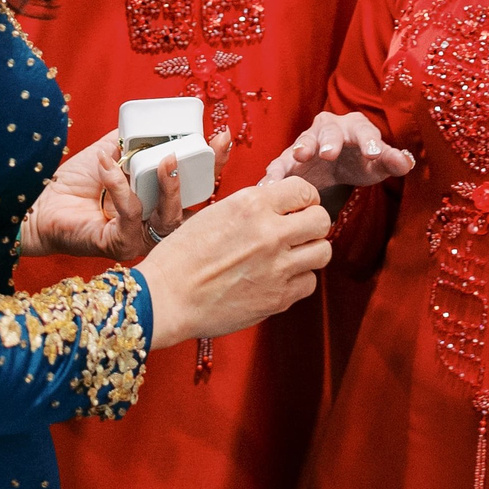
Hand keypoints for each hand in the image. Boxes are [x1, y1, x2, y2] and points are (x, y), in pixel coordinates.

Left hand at [22, 130, 230, 261]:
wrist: (40, 206)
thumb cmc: (74, 185)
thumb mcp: (110, 153)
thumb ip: (133, 140)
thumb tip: (155, 122)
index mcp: (160, 201)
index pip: (196, 184)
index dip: (214, 162)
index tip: (221, 136)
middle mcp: (156, 223)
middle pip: (196, 205)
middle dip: (208, 175)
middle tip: (208, 147)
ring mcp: (142, 238)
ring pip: (172, 216)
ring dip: (171, 185)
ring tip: (165, 159)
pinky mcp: (121, 246)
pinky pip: (132, 215)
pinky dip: (121, 186)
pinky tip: (107, 166)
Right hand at [139, 177, 332, 348]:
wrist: (166, 298)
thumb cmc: (181, 256)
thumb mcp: (214, 213)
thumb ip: (252, 208)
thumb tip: (279, 206)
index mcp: (252, 204)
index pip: (304, 190)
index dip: (303, 199)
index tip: (297, 207)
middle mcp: (270, 232)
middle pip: (322, 220)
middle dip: (313, 223)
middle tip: (299, 231)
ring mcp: (278, 267)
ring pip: (323, 252)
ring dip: (310, 252)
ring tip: (291, 255)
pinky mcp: (278, 297)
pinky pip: (309, 283)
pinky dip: (298, 281)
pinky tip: (278, 279)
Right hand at [261, 110, 413, 189]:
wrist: (334, 170)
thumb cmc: (360, 163)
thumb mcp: (377, 165)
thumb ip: (391, 162)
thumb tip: (406, 162)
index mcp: (355, 126)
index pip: (364, 130)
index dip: (369, 141)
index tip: (374, 155)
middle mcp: (329, 128)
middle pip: (329, 131)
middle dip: (329, 141)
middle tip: (329, 154)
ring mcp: (306, 141)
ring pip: (302, 141)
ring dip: (300, 148)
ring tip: (298, 158)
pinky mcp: (288, 160)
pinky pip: (279, 165)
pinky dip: (274, 174)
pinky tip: (268, 185)